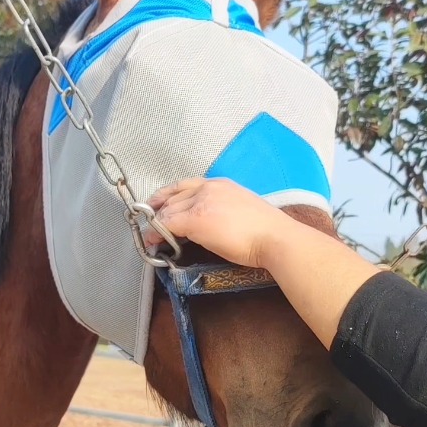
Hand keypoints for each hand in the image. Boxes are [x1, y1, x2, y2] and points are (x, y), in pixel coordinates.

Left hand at [144, 177, 289, 267]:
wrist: (275, 238)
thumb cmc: (266, 231)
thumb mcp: (240, 210)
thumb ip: (220, 210)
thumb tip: (208, 224)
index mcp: (220, 184)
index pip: (185, 186)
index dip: (167, 196)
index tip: (158, 206)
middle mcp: (208, 187)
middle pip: (173, 198)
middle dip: (159, 212)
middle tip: (151, 227)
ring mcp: (201, 202)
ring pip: (169, 210)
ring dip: (157, 224)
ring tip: (150, 237)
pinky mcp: (196, 219)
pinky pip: (167, 224)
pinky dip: (157, 233)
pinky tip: (153, 241)